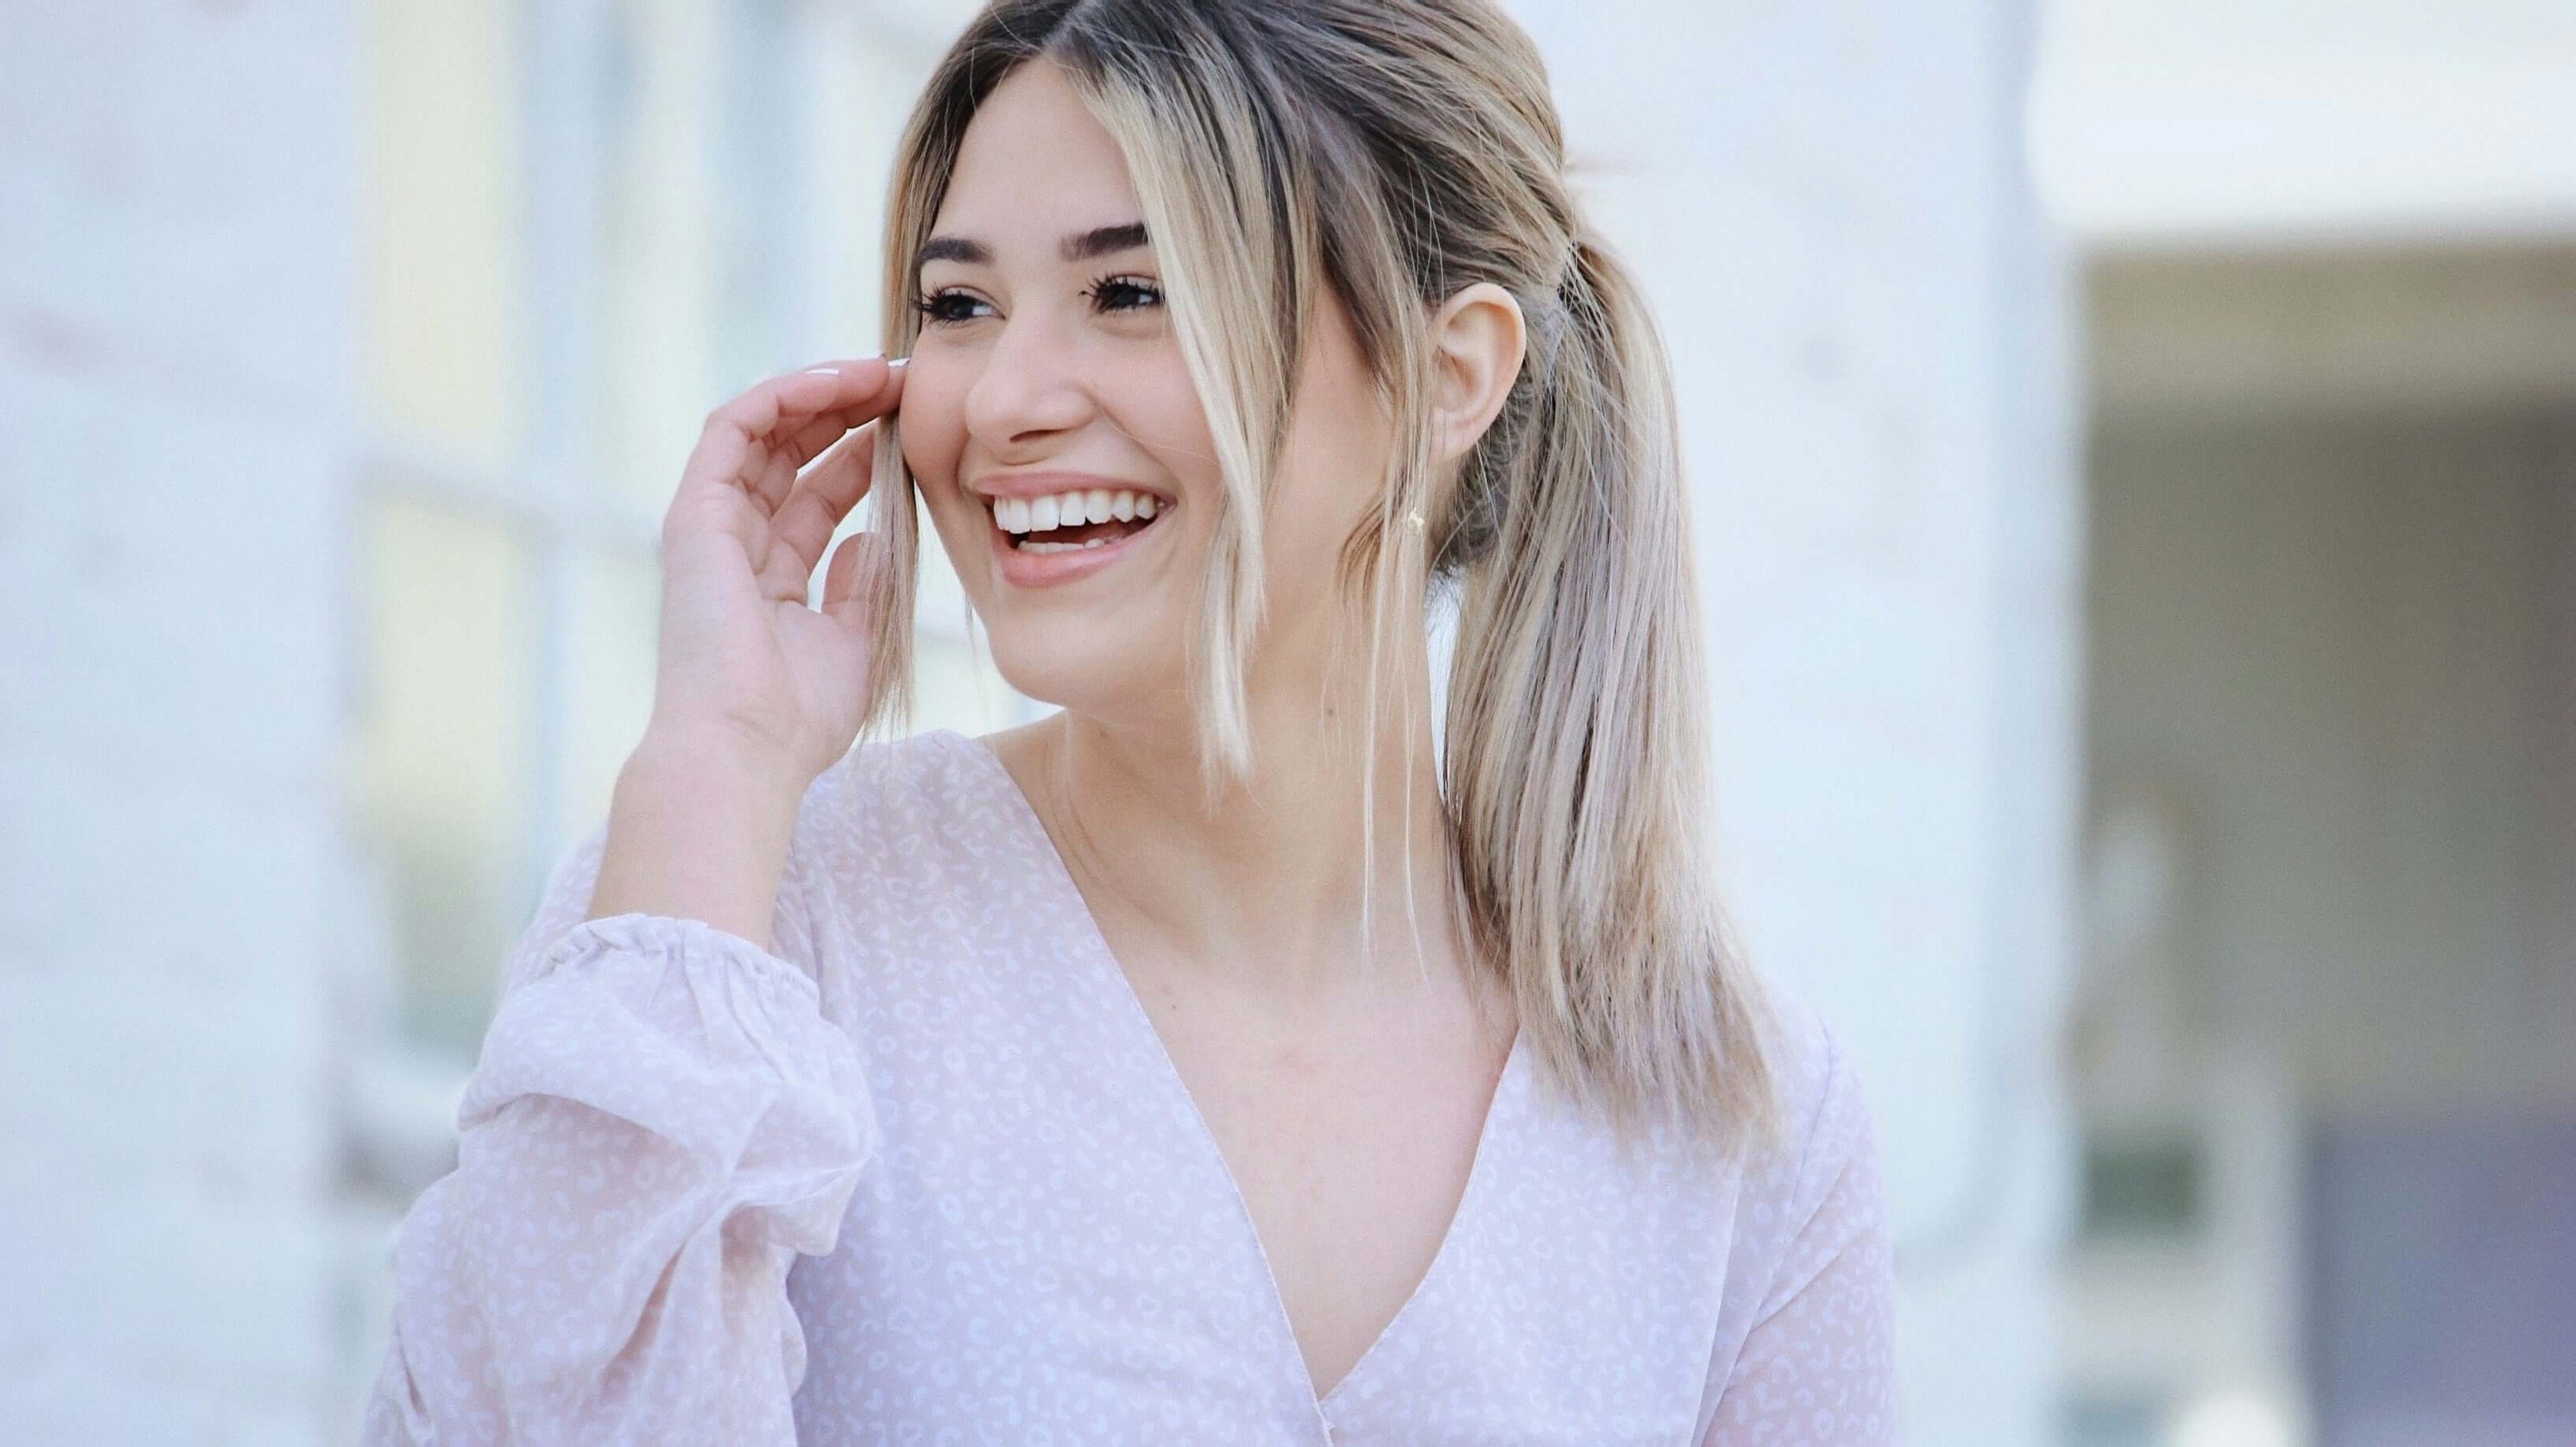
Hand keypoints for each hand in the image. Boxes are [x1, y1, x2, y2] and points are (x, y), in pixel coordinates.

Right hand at [645, 356, 905, 790]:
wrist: (747, 748)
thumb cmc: (799, 718)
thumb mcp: (853, 644)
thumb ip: (861, 588)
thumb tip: (869, 537)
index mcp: (770, 579)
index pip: (816, 496)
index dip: (863, 455)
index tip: (916, 427)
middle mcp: (735, 546)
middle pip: (791, 455)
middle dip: (848, 412)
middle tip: (906, 382)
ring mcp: (711, 527)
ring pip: (763, 432)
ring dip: (822, 393)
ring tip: (882, 370)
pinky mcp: (694, 514)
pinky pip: (733, 429)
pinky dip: (782, 396)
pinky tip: (837, 380)